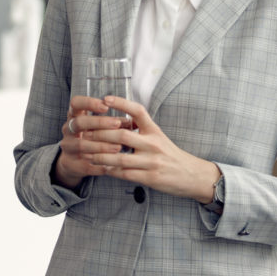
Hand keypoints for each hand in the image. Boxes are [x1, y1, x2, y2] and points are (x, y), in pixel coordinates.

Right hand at [52, 95, 128, 188]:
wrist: (74, 161)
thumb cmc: (92, 138)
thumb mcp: (100, 127)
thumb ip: (116, 122)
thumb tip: (135, 121)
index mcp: (74, 116)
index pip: (76, 103)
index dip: (89, 103)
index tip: (105, 105)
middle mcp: (68, 130)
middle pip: (79, 122)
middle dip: (98, 122)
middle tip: (117, 124)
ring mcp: (68, 147)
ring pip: (81, 144)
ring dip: (101, 145)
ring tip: (118, 147)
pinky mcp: (72, 163)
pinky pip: (85, 164)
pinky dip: (99, 164)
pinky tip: (112, 165)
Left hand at [88, 95, 220, 202]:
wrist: (191, 175)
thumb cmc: (171, 155)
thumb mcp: (159, 137)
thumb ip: (141, 130)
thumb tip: (119, 121)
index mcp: (155, 130)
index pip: (138, 111)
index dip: (122, 103)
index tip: (105, 99)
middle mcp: (153, 144)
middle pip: (122, 134)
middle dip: (100, 134)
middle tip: (85, 132)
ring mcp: (151, 161)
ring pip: (119, 157)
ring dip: (100, 155)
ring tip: (87, 153)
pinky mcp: (150, 178)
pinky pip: (125, 174)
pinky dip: (111, 171)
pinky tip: (101, 168)